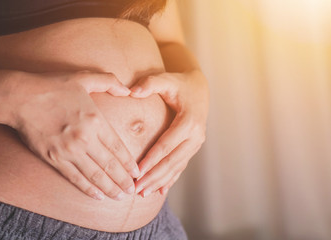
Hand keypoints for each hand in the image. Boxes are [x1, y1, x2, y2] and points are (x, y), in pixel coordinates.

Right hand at [3, 70, 139, 200]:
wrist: (20, 97)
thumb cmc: (52, 86)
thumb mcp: (83, 77)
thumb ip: (109, 81)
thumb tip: (127, 89)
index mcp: (95, 120)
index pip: (118, 147)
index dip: (129, 163)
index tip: (137, 172)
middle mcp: (85, 138)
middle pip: (110, 165)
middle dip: (124, 180)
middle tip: (133, 190)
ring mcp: (69, 151)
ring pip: (95, 176)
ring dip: (110, 188)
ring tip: (120, 197)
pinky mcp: (54, 159)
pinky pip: (75, 178)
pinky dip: (88, 189)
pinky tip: (97, 196)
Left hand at [129, 70, 208, 196]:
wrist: (199, 88)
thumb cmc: (179, 84)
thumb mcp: (166, 80)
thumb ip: (149, 83)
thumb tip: (131, 91)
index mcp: (189, 122)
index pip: (166, 145)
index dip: (151, 160)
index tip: (137, 172)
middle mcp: (196, 136)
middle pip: (172, 161)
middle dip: (153, 177)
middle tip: (136, 189)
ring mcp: (196, 144)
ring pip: (176, 167)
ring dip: (160, 181)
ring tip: (143, 193)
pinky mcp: (193, 148)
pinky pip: (181, 166)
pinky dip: (170, 179)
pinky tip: (160, 191)